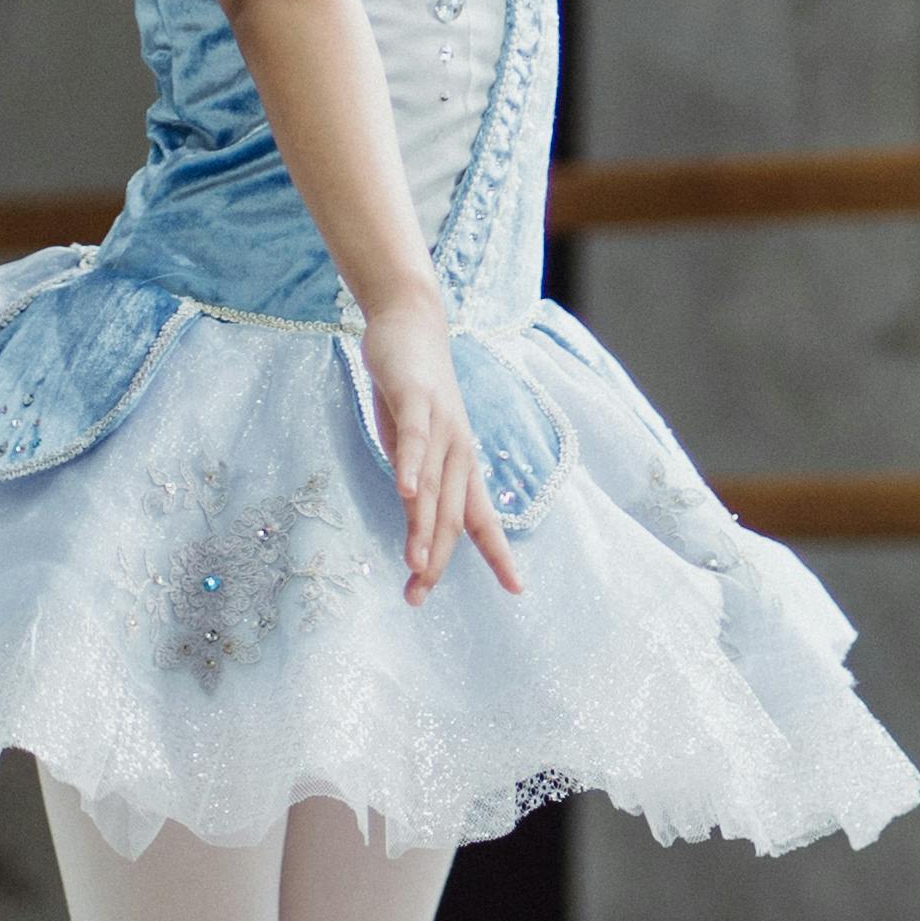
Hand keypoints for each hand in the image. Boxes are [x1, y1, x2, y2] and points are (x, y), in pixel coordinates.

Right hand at [359, 294, 524, 604]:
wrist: (412, 324)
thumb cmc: (414, 391)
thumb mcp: (416, 445)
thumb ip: (417, 481)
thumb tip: (414, 521)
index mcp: (461, 465)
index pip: (482, 519)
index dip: (499, 554)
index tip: (516, 590)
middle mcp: (459, 450)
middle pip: (452, 515)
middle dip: (437, 559)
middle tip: (418, 596)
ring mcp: (440, 426)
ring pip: (433, 486)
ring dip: (424, 528)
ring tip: (417, 565)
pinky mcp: (416, 401)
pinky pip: (414, 438)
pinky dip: (410, 466)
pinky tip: (403, 491)